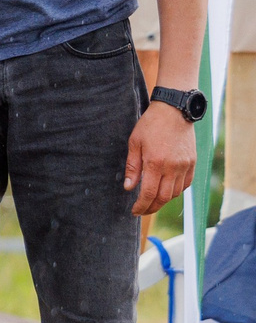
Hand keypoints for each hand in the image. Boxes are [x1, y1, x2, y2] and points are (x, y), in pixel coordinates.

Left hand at [127, 97, 197, 216]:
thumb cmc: (151, 125)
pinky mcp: (193, 163)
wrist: (174, 111)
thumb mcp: (135, 143)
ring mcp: (185, 166)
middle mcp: (173, 167)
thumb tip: (129, 188)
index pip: (149, 193)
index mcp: (155, 163)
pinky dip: (176, 191)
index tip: (135, 211)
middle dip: (152, 208)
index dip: (142, 206)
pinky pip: (186, 184)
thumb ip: (133, 167)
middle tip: (142, 211)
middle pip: (164, 197)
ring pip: (175, 193)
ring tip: (152, 201)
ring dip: (163, 200)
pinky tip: (167, 190)